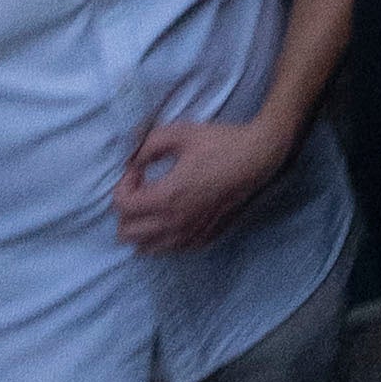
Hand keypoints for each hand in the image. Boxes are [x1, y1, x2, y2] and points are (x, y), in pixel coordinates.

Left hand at [114, 105, 297, 251]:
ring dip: (141, 227)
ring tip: (155, 204)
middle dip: (126, 210)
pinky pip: (169, 249)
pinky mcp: (202, 238)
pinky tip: (174, 214)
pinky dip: (161, 237)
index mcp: (166, 197)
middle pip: (126, 234)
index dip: (123, 184)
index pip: (121, 206)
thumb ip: (149, 144)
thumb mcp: (182, 132)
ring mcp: (188, 234)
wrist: (258, 158)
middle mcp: (173, 223)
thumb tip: (132, 159)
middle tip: (143, 188)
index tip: (139, 169)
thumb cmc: (220, 143)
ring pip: (145, 248)